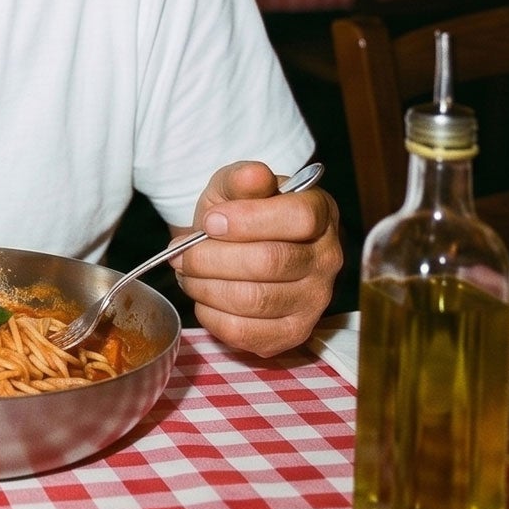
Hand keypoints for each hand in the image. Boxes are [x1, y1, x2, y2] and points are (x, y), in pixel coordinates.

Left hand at [171, 161, 341, 356]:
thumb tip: (254, 175)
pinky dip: (211, 315)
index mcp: (319, 213)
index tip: (210, 222)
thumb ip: (242, 179)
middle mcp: (327, 259)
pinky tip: (203, 297)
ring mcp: (314, 300)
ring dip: (205, 286)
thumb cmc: (239, 214)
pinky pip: (246, 332)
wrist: (239, 248)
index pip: (298, 219)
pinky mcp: (294, 332)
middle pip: (269, 262)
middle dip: (211, 258)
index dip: (247, 221)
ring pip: (254, 300)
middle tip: (182, 253)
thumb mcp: (234, 186)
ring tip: (187, 273)